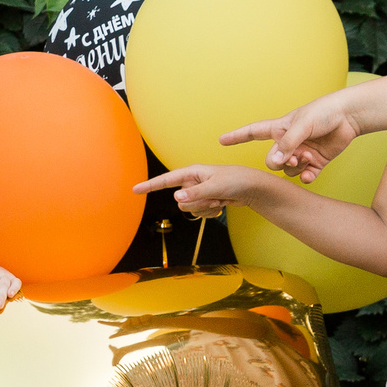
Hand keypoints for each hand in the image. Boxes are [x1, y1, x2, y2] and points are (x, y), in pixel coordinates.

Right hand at [132, 162, 271, 217]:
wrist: (251, 187)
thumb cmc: (236, 180)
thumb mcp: (216, 186)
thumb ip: (196, 193)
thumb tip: (177, 198)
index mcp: (191, 172)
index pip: (166, 180)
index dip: (150, 185)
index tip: (135, 190)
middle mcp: (192, 182)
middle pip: (181, 202)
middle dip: (198, 204)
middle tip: (216, 196)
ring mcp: (198, 192)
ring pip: (190, 210)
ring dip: (206, 208)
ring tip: (220, 199)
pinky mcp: (205, 201)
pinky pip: (199, 213)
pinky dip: (210, 212)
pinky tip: (221, 204)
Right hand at [220, 93, 361, 183]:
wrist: (349, 116)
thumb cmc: (323, 112)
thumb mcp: (302, 125)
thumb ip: (287, 144)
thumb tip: (274, 163)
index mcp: (279, 128)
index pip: (253, 132)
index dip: (237, 136)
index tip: (221, 140)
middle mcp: (288, 142)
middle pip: (272, 161)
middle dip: (280, 163)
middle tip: (294, 158)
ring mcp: (301, 153)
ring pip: (288, 171)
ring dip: (296, 169)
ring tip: (308, 158)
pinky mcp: (316, 162)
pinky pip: (304, 176)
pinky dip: (306, 177)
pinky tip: (310, 173)